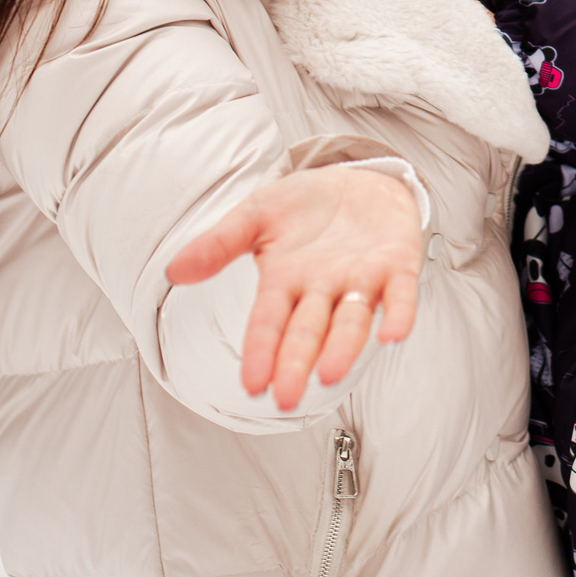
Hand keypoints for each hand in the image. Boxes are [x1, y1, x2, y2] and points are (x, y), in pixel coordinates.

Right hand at [166, 166, 424, 410]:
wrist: (361, 179)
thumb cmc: (308, 205)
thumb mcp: (258, 213)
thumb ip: (220, 242)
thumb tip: (174, 270)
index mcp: (285, 281)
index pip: (269, 321)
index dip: (261, 350)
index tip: (252, 383)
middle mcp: (323, 289)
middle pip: (308, 331)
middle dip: (297, 362)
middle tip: (288, 396)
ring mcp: (362, 279)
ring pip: (352, 321)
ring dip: (343, 347)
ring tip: (330, 373)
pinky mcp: (398, 265)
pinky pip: (401, 294)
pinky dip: (400, 315)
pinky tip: (393, 335)